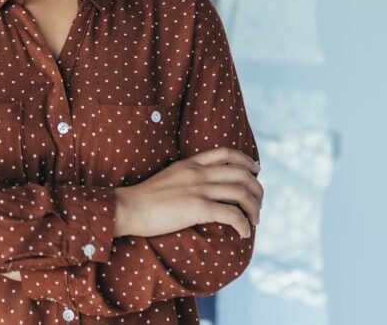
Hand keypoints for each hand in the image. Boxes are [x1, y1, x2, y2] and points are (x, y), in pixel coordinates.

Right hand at [114, 147, 262, 239]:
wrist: (128, 207)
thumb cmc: (144, 199)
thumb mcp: (168, 178)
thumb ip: (186, 178)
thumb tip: (203, 190)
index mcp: (190, 163)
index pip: (226, 153)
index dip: (247, 161)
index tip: (256, 172)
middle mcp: (198, 172)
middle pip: (241, 173)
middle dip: (257, 189)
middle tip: (258, 204)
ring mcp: (198, 189)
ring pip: (241, 193)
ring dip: (254, 209)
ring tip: (255, 221)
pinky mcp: (198, 208)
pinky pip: (232, 214)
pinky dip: (244, 224)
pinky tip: (244, 233)